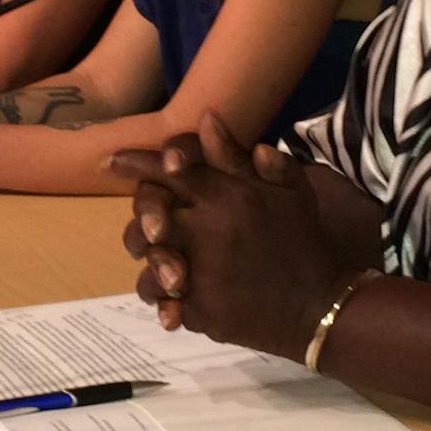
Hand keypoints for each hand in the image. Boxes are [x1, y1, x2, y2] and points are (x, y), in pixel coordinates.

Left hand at [109, 111, 347, 358]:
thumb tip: (208, 120)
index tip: (111, 161)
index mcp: (225, 198)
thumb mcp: (287, 191)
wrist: (318, 307)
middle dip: (143, 220)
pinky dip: (168, 301)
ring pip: (147, 266)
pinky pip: (164, 302)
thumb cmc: (303, 243)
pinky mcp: (197, 311)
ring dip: (153, 264)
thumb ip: (241, 158)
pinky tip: (180, 299)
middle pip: (147, 218)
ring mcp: (197, 274)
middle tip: (150, 228)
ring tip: (168, 268)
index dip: (137, 164)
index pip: (170, 172)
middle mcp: (204, 232)